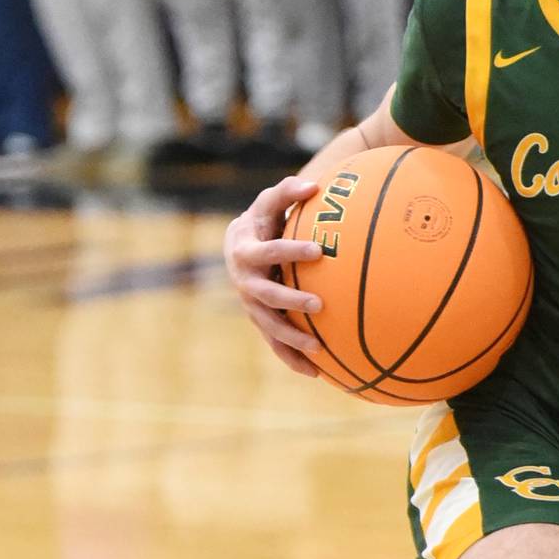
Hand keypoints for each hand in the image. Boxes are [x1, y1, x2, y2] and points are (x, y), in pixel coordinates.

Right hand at [223, 174, 324, 376]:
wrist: (238, 246)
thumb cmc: (263, 219)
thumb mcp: (270, 202)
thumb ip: (289, 190)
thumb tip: (315, 185)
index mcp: (247, 252)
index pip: (270, 252)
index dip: (292, 250)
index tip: (318, 251)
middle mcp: (245, 282)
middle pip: (266, 295)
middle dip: (290, 302)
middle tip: (319, 305)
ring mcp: (250, 305)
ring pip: (269, 327)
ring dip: (292, 340)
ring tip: (320, 350)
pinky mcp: (259, 321)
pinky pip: (275, 344)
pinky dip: (292, 359)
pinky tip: (318, 373)